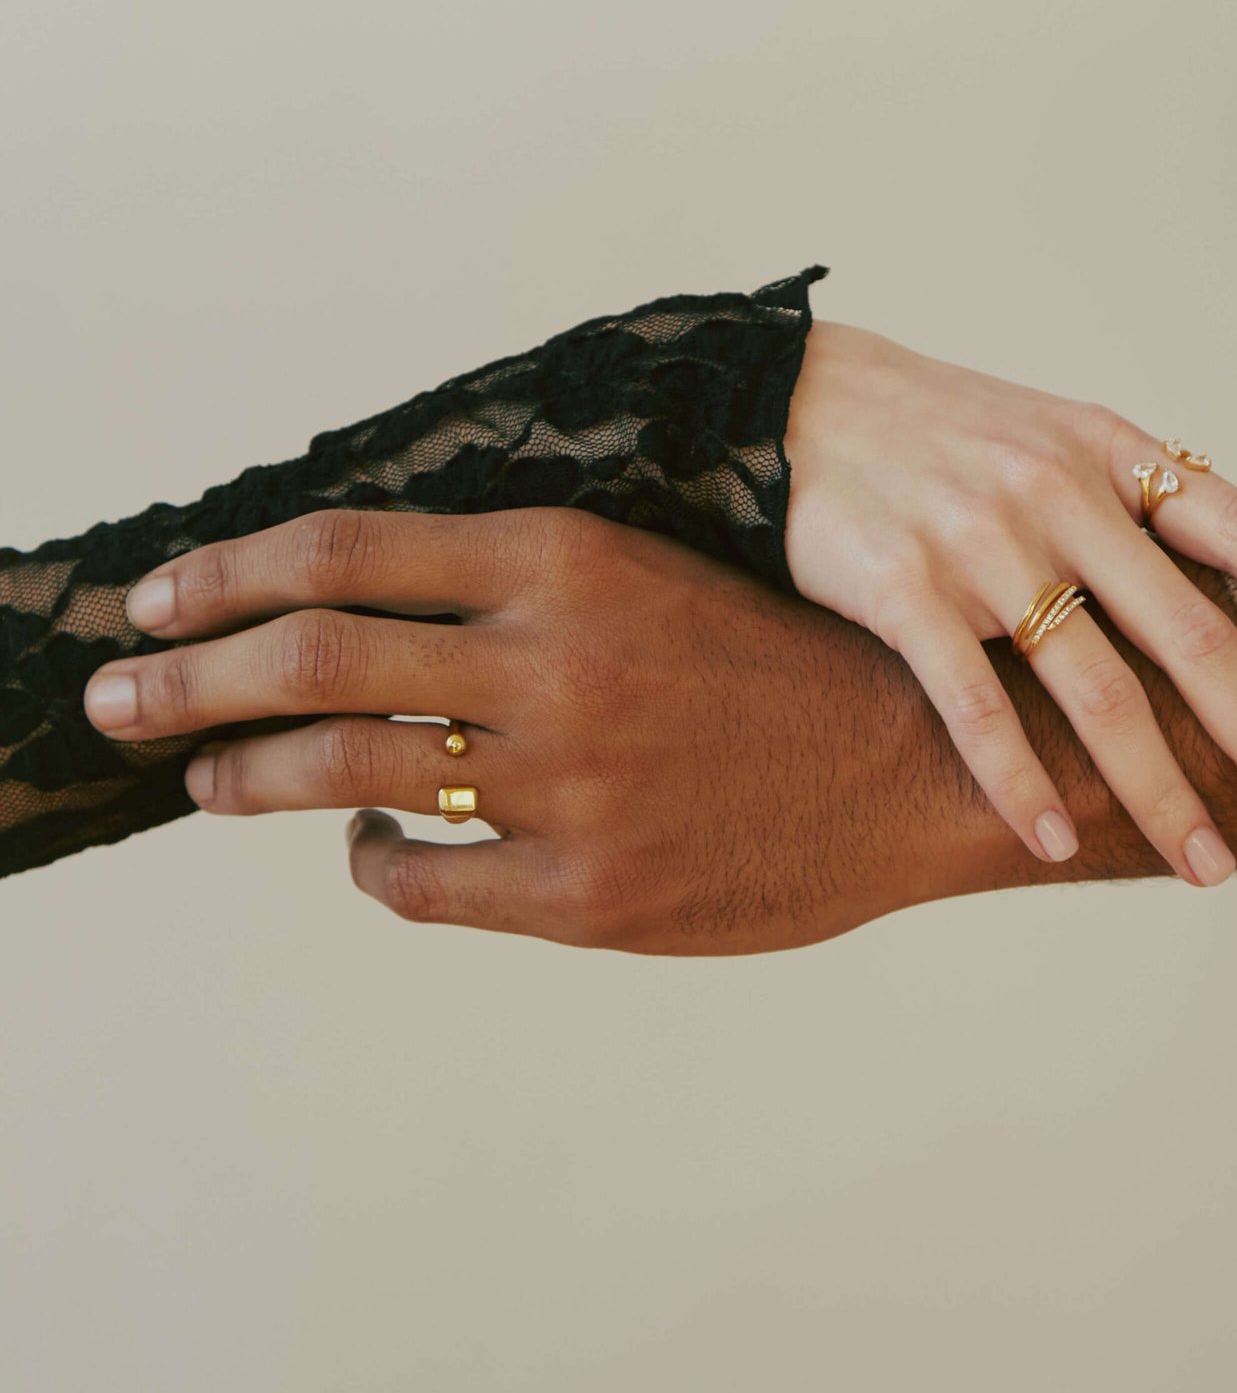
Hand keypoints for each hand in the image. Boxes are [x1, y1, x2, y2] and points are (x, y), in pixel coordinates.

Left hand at [83, 507, 1236, 952]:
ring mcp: (567, 782)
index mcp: (571, 558)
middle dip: (187, 676)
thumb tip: (374, 607)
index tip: (155, 594)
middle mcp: (553, 660)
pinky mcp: (587, 891)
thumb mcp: (654, 578)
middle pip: (310, 660)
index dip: (226, 571)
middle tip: (118, 691)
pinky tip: (363, 847)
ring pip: (341, 776)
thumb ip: (524, 583)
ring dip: (247, 777)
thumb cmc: (780, 666)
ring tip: (206, 778)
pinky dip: (366, 860)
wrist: (913, 762)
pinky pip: (418, 880)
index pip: (345, 550)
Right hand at [783, 320, 1236, 883]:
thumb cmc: (928, 431)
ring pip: (1095, 689)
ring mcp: (981, 543)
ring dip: (1157, 789)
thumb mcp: (1043, 433)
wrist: (788, 402)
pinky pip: (976, 705)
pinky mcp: (902, 588)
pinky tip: (1054, 842)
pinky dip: (1019, 781)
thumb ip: (1122, 498)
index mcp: (1106, 452)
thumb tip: (1214, 585)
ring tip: (1200, 864)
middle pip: (1191, 636)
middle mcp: (1057, 494)